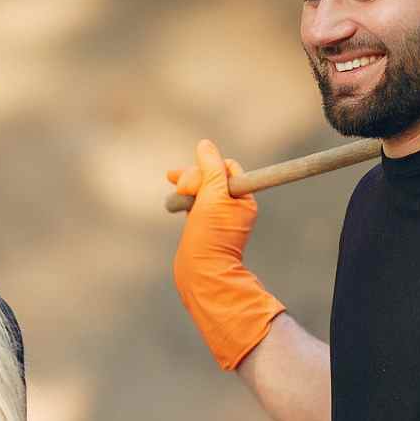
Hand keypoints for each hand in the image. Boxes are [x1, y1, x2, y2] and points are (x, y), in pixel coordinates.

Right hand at [166, 140, 285, 369]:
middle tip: (182, 190)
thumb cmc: (210, 238)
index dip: (207, 168)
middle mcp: (233, 206)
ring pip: (200, 188)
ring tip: (176, 198)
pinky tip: (176, 202)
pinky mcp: (203, 226)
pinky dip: (185, 199)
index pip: (226, 167)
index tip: (192, 179)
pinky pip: (194, 203)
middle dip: (193, 178)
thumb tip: (205, 144)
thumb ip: (210, 168)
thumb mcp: (212, 197)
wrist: (200, 275)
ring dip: (187, 187)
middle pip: (211, 176)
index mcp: (243, 199)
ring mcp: (218, 217)